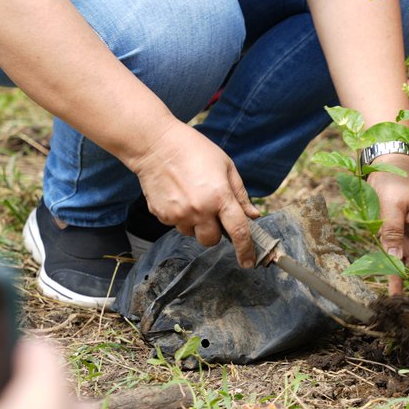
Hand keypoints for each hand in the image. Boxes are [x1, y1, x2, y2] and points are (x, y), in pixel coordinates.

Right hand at [130, 121, 259, 266]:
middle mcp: (199, 210)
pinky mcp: (161, 215)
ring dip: (196, 224)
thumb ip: (240, 194)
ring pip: (192, 234)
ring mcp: (178, 214)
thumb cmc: (194, 150)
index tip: (248, 262)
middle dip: (214, 233)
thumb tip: (253, 216)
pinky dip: (180, 216)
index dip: (245, 250)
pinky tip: (178, 196)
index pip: (238, 231)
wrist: (155, 145)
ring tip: (191, 198)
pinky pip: (176, 225)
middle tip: (212, 213)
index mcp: (220, 197)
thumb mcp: (226, 166)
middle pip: (211, 241)